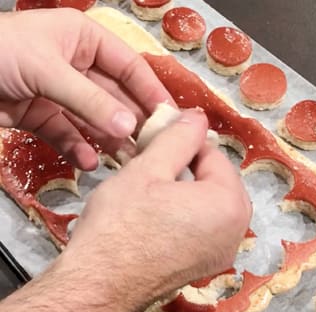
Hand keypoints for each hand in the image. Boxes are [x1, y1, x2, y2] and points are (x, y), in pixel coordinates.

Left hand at [0, 8, 173, 169]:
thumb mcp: (47, 70)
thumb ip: (90, 100)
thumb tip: (128, 126)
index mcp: (83, 39)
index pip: (129, 66)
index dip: (151, 90)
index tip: (169, 117)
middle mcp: (76, 65)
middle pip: (114, 96)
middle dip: (131, 122)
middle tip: (152, 146)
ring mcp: (59, 92)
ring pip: (94, 119)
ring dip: (110, 140)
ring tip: (128, 160)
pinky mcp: (40, 116)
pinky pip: (67, 134)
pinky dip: (78, 148)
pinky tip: (90, 162)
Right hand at [61, 108, 251, 308]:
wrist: (98, 286)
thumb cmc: (122, 224)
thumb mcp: (148, 168)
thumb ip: (180, 137)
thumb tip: (199, 116)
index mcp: (230, 203)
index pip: (215, 155)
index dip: (186, 142)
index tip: (158, 140)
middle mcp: (237, 230)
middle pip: (217, 180)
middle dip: (189, 167)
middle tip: (153, 166)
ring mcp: (223, 252)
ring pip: (211, 203)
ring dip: (187, 189)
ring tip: (153, 189)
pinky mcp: (206, 266)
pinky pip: (205, 226)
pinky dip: (188, 213)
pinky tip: (158, 216)